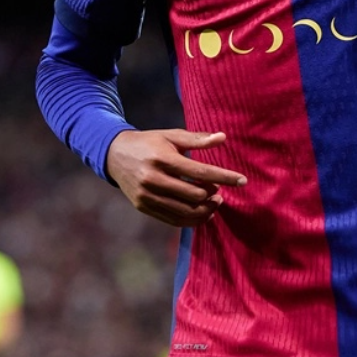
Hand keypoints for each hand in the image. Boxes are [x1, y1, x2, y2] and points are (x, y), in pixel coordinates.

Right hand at [105, 129, 246, 226]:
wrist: (114, 154)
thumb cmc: (149, 142)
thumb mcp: (171, 136)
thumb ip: (197, 139)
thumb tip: (223, 138)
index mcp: (162, 159)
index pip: (200, 172)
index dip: (224, 177)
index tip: (242, 180)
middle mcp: (153, 179)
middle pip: (194, 195)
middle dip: (213, 194)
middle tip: (220, 190)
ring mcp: (147, 196)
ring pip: (185, 212)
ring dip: (206, 210)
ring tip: (215, 201)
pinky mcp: (144, 207)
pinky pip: (173, 220)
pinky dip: (192, 219)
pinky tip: (203, 212)